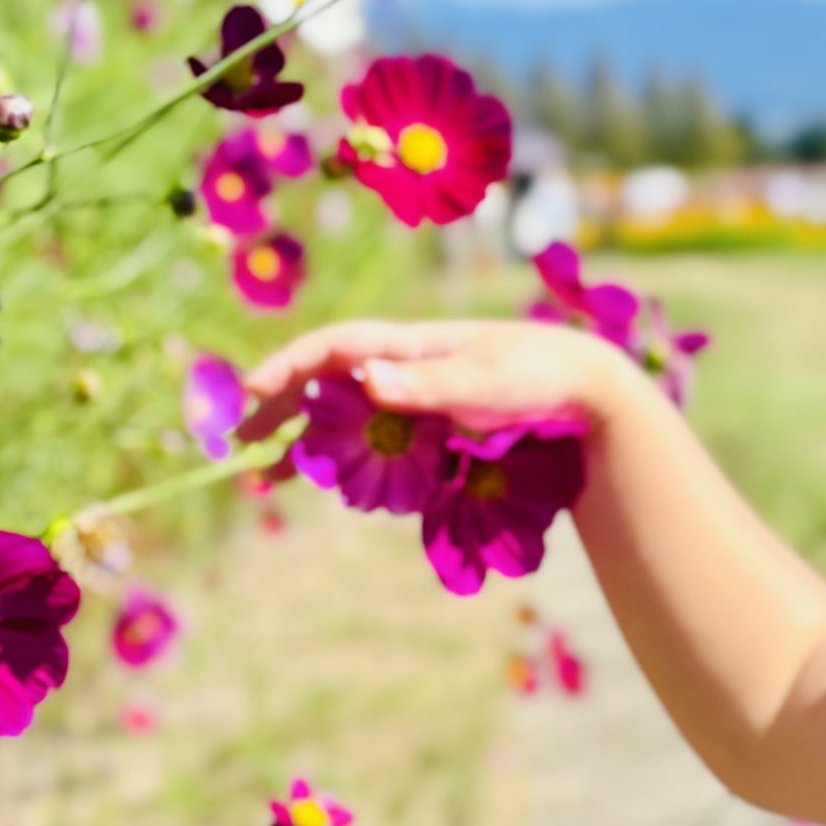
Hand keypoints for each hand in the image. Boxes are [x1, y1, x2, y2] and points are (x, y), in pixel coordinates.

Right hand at [235, 315, 642, 445]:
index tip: (254, 393)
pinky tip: (325, 482)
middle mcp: (406, 366)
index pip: (335, 347)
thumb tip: (366, 378)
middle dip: (281, 406)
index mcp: (412, 344)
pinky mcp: (433, 427)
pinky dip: (345, 459)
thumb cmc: (539, 375)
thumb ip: (427, 384)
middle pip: (328, 381)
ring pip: (345, 415)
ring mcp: (417, 397)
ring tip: (266, 474)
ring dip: (305, 440)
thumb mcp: (485, 381)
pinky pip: (376, 441)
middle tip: (238, 439)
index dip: (290, 367)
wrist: (587, 392)